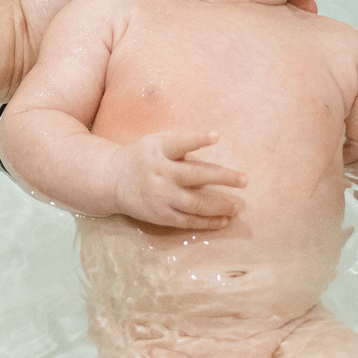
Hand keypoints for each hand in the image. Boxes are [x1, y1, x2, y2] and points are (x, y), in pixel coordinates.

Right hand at [112, 132, 245, 229]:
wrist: (113, 181)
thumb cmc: (143, 157)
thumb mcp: (156, 143)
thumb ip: (181, 147)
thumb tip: (214, 157)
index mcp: (159, 150)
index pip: (179, 143)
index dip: (197, 139)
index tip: (215, 136)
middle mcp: (160, 172)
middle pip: (195, 175)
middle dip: (222, 177)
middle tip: (244, 180)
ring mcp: (160, 196)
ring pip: (195, 203)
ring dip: (219, 205)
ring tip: (237, 206)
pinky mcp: (160, 215)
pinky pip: (187, 220)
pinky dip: (207, 222)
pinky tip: (224, 220)